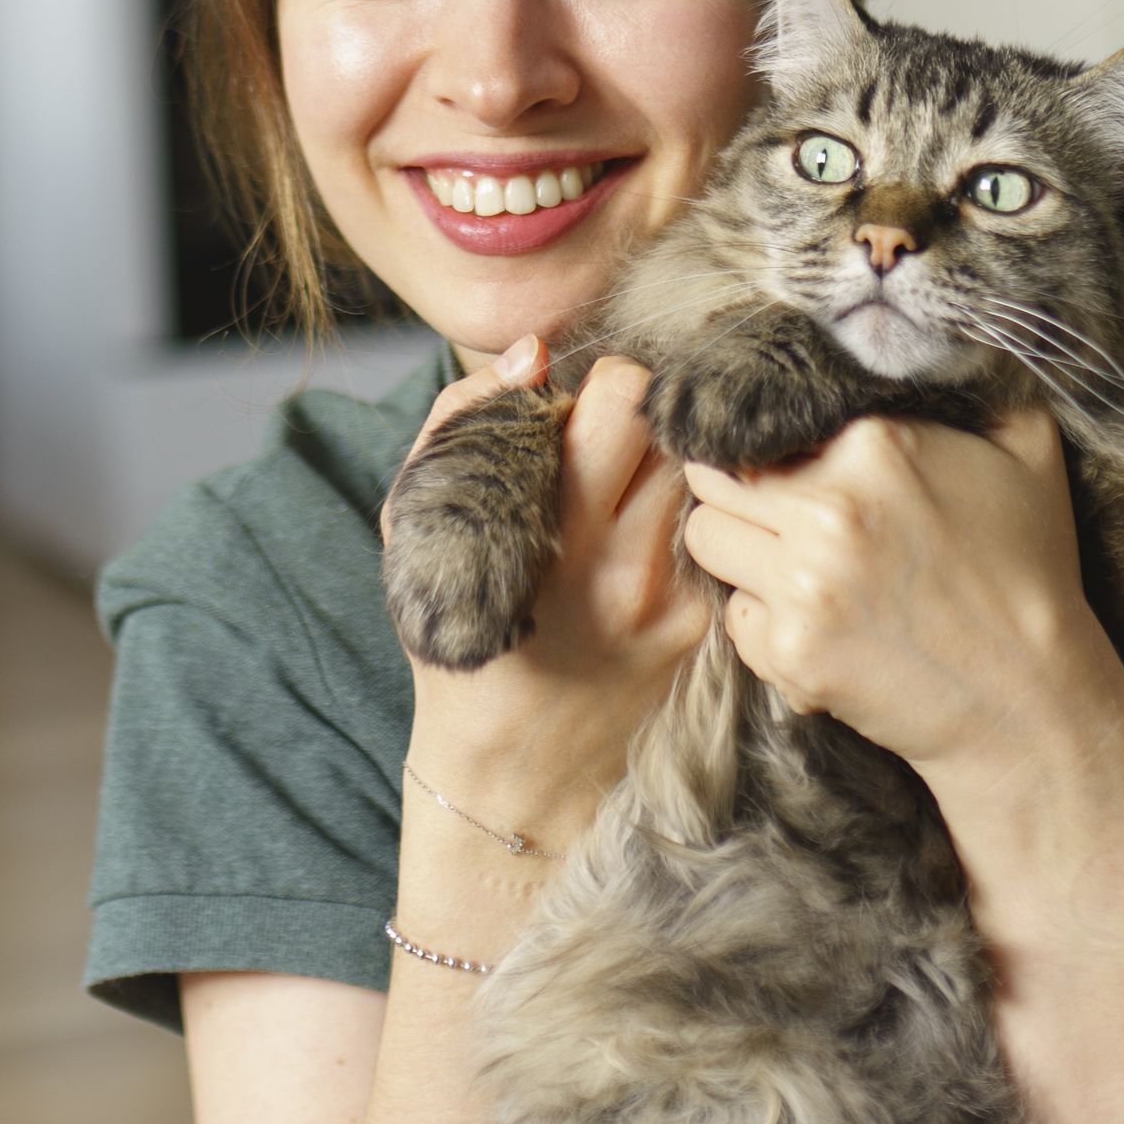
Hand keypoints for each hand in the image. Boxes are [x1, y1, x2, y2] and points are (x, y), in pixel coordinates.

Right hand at [392, 346, 710, 845]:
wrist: (510, 768)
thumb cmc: (457, 628)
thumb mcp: (420, 523)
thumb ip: (463, 421)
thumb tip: (533, 354)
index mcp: (548, 524)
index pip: (622, 395)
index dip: (602, 388)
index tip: (579, 416)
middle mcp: (618, 559)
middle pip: (674, 426)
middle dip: (645, 416)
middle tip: (614, 444)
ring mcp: (667, 595)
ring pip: (696, 474)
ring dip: (665, 468)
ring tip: (623, 498)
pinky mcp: (697, 624)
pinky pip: (703, 533)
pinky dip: (676, 526)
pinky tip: (638, 553)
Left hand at [678, 405, 1123, 782]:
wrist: (1033, 700)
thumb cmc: (1032, 575)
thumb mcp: (1029, 453)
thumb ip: (980, 382)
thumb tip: (946, 335)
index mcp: (875, 444)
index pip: (760, 416)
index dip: (765, 436)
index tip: (779, 457)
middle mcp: (827, 507)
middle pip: (712, 475)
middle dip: (737, 489)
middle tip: (776, 513)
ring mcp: (803, 584)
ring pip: (705, 540)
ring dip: (738, 549)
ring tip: (790, 564)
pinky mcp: (791, 652)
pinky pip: (732, 618)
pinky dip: (762, 621)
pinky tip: (815, 623)